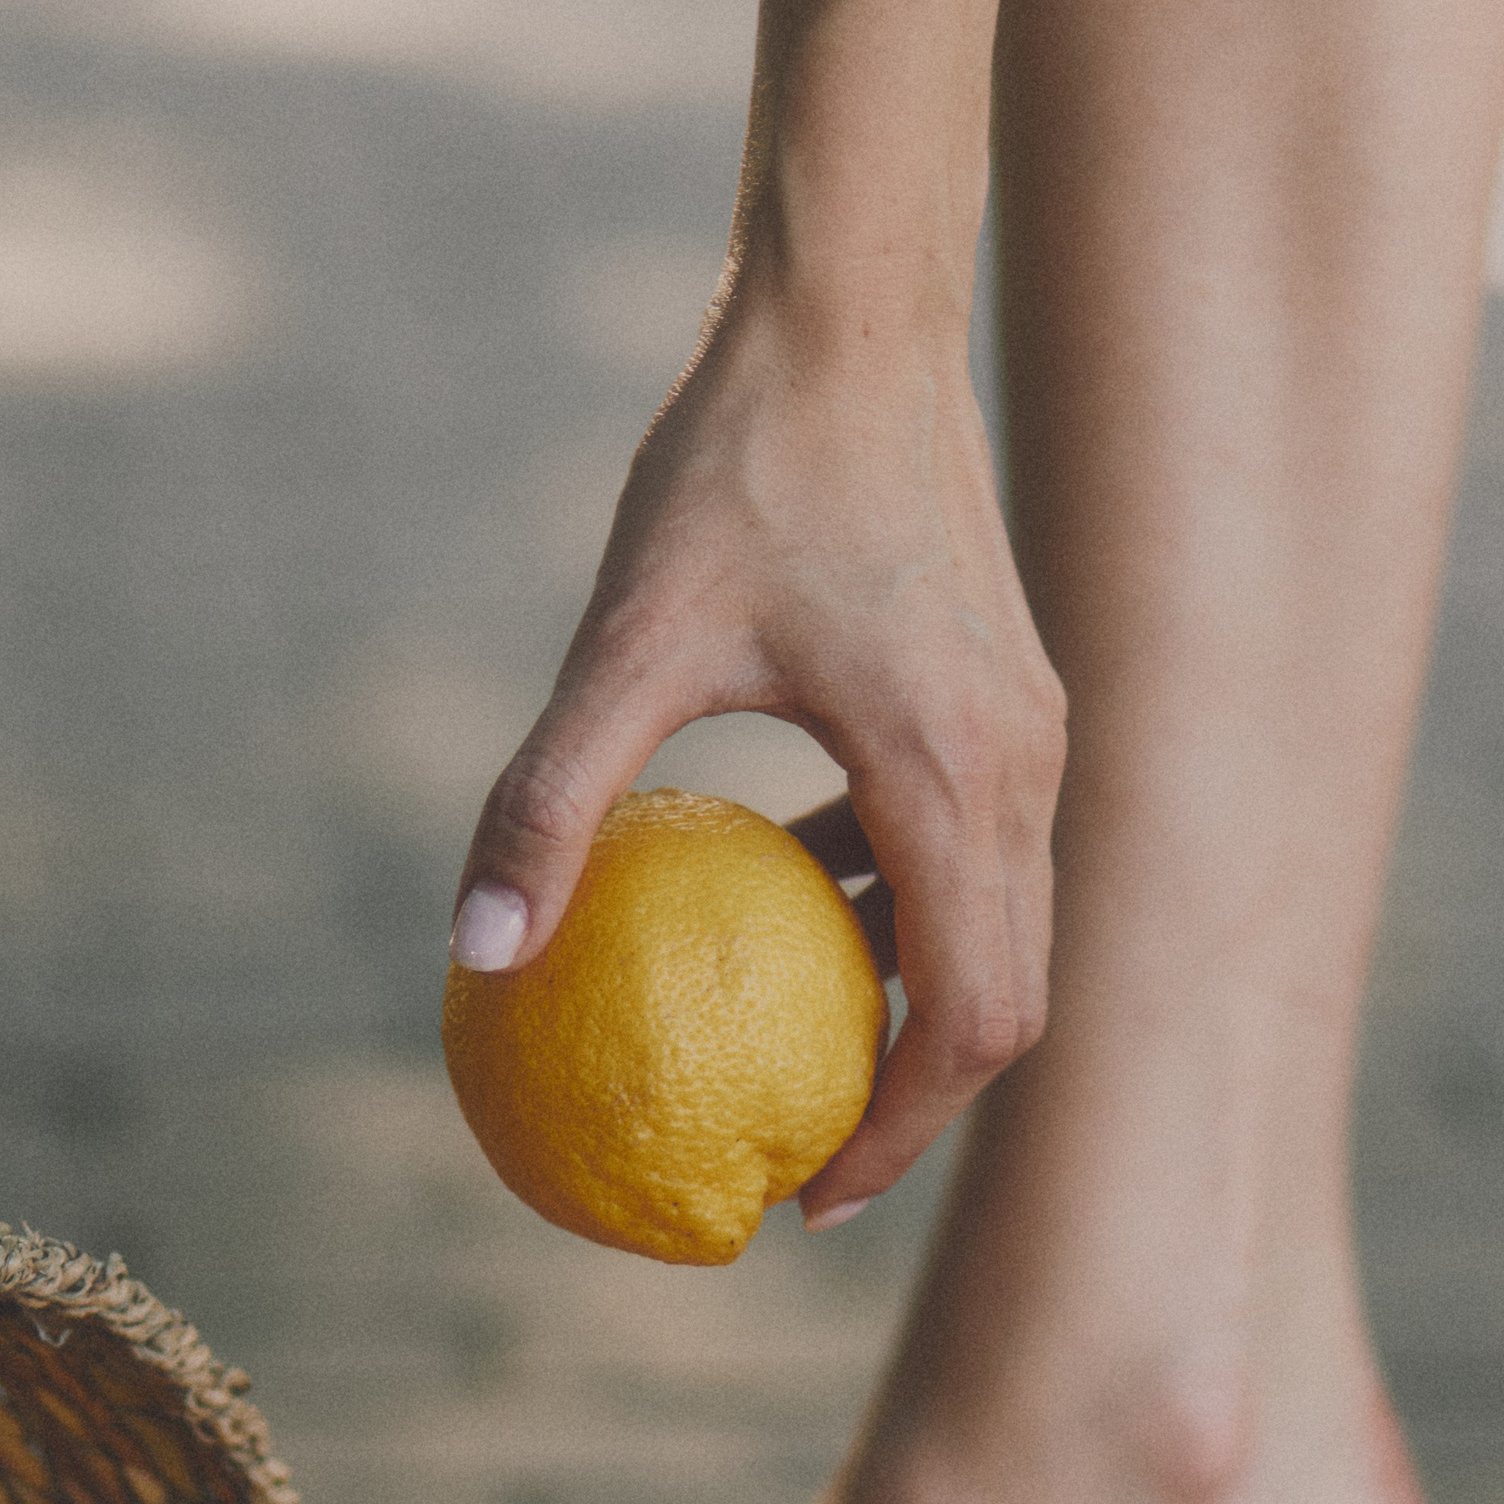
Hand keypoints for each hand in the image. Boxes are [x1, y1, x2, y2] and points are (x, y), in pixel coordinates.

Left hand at [449, 282, 1065, 1223]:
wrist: (849, 311)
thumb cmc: (736, 464)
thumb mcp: (622, 641)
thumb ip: (548, 800)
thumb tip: (473, 950)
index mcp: (957, 778)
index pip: (968, 1019)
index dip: (901, 1133)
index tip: (807, 1192)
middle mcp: (1023, 768)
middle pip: (1006, 1000)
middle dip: (915, 1103)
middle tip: (805, 1159)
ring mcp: (1030, 729)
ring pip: (999, 926)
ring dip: (909, 1000)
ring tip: (801, 1048)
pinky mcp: (1009, 695)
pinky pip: (973, 847)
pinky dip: (898, 900)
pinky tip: (789, 882)